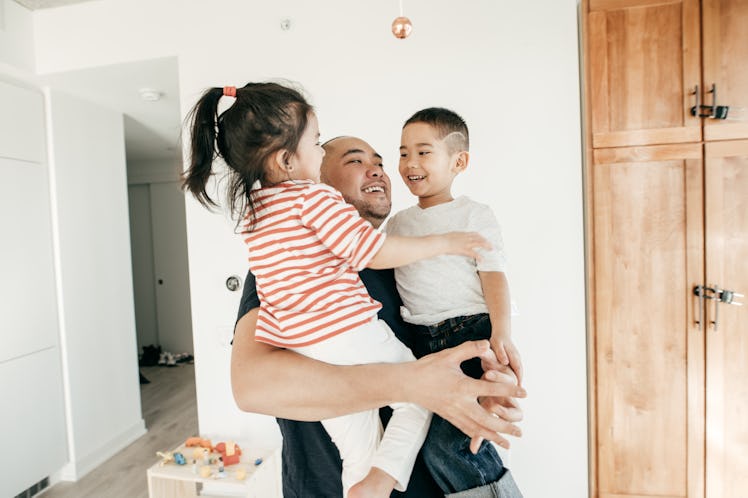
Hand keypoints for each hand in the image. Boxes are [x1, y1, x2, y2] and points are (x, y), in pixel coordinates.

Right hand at [409, 340, 525, 449]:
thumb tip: (487, 344)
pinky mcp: (450, 417)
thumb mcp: (449, 355)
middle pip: (488, 419)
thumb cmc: (428, 368)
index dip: (509, 390)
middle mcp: (460, 404)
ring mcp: (455, 413)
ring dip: (495, 436)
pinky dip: (479, 436)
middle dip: (505, 426)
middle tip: (520, 430)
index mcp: (463, 386)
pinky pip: (467, 430)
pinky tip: (487, 440)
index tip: (524, 392)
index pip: (491, 389)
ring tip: (509, 442)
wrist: (408, 383)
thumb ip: (470, 349)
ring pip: (478, 429)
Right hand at [439, 231, 491, 260]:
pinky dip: (479, 256)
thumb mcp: (452, 235)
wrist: (441, 242)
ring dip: (486, 246)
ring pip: (479, 243)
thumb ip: (457, 236)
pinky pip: (474, 253)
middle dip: (486, 241)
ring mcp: (466, 243)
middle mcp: (467, 237)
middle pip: (479, 238)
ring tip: (491, 249)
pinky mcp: (464, 249)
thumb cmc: (444, 239)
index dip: (481, 237)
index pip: (475, 234)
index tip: (484, 239)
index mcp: (464, 234)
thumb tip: (456, 237)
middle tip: (491, 245)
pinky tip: (482, 260)